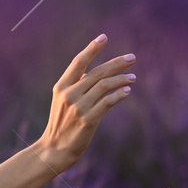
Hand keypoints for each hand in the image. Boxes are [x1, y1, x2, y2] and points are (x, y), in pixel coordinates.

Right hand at [36, 34, 135, 169]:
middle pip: (97, 72)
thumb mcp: (63, 101)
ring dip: (121, 79)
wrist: (54, 150)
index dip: (92, 49)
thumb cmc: (61, 124)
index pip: (78, 62)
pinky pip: (108, 102)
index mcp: (61, 87)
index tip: (104, 37)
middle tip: (132, 58)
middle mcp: (69, 94)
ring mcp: (79, 107)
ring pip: (105, 85)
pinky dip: (119, 94)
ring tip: (132, 77)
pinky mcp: (88, 120)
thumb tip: (98, 72)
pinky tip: (127, 91)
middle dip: (116, 63)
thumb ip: (77, 86)